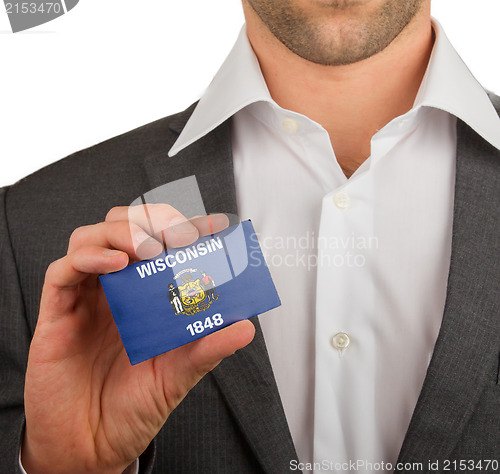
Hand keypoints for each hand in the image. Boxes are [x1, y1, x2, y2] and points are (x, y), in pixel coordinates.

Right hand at [22, 205, 254, 473]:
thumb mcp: (179, 374)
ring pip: (92, 237)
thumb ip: (208, 348)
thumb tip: (246, 327)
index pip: (164, 245)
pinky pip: (63, 271)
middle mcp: (116, 289)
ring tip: (149, 248)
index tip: (215, 225)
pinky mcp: (57, 313)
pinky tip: (114, 264)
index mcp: (146, 296)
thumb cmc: (133, 406)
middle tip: (179, 234)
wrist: (92, 445)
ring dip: (122, 231)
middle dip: (153, 220)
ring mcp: (86, 297)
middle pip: (125, 228)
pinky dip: (88, 258)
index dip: (188, 228)